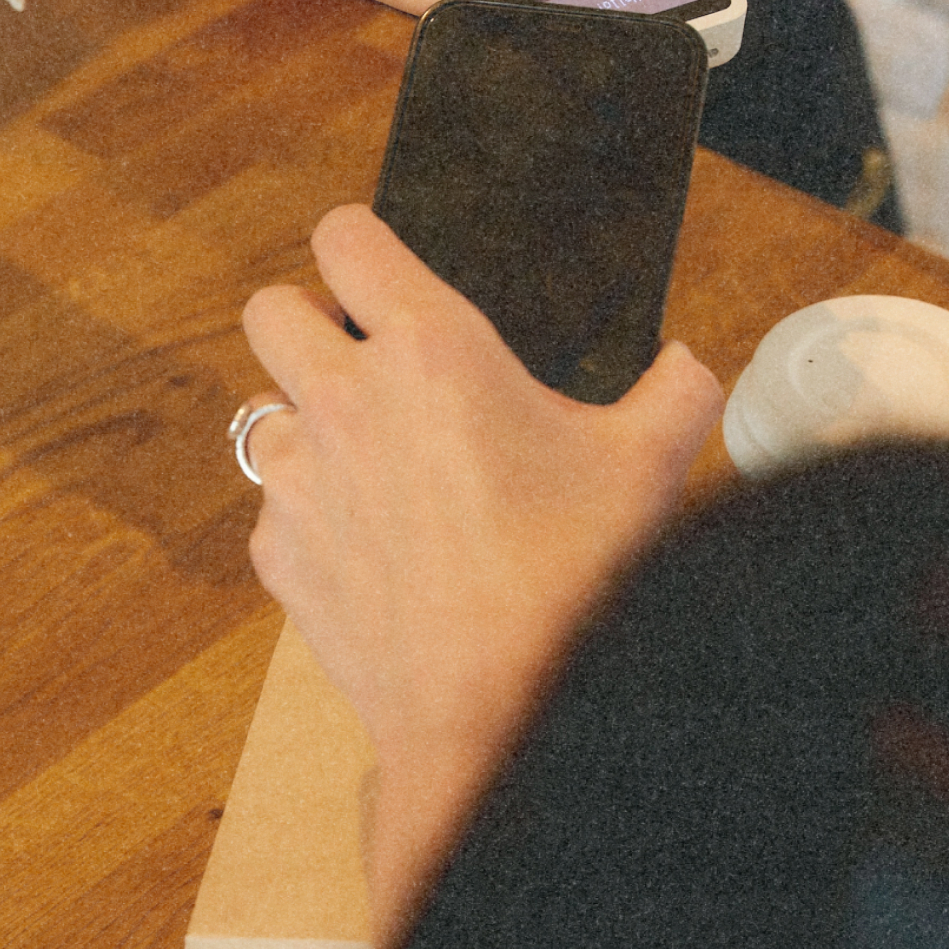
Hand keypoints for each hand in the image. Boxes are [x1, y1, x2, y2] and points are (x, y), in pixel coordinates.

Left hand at [237, 203, 720, 907]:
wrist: (501, 710)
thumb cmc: (576, 578)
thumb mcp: (649, 466)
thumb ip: (675, 394)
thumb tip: (687, 368)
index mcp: (428, 348)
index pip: (343, 238)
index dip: (360, 248)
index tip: (385, 277)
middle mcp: (343, 398)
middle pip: (270, 309)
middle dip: (310, 325)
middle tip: (369, 365)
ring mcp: (298, 477)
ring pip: (261, 410)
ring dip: (303, 424)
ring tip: (374, 464)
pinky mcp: (277, 553)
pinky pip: (274, 508)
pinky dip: (311, 518)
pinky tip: (375, 549)